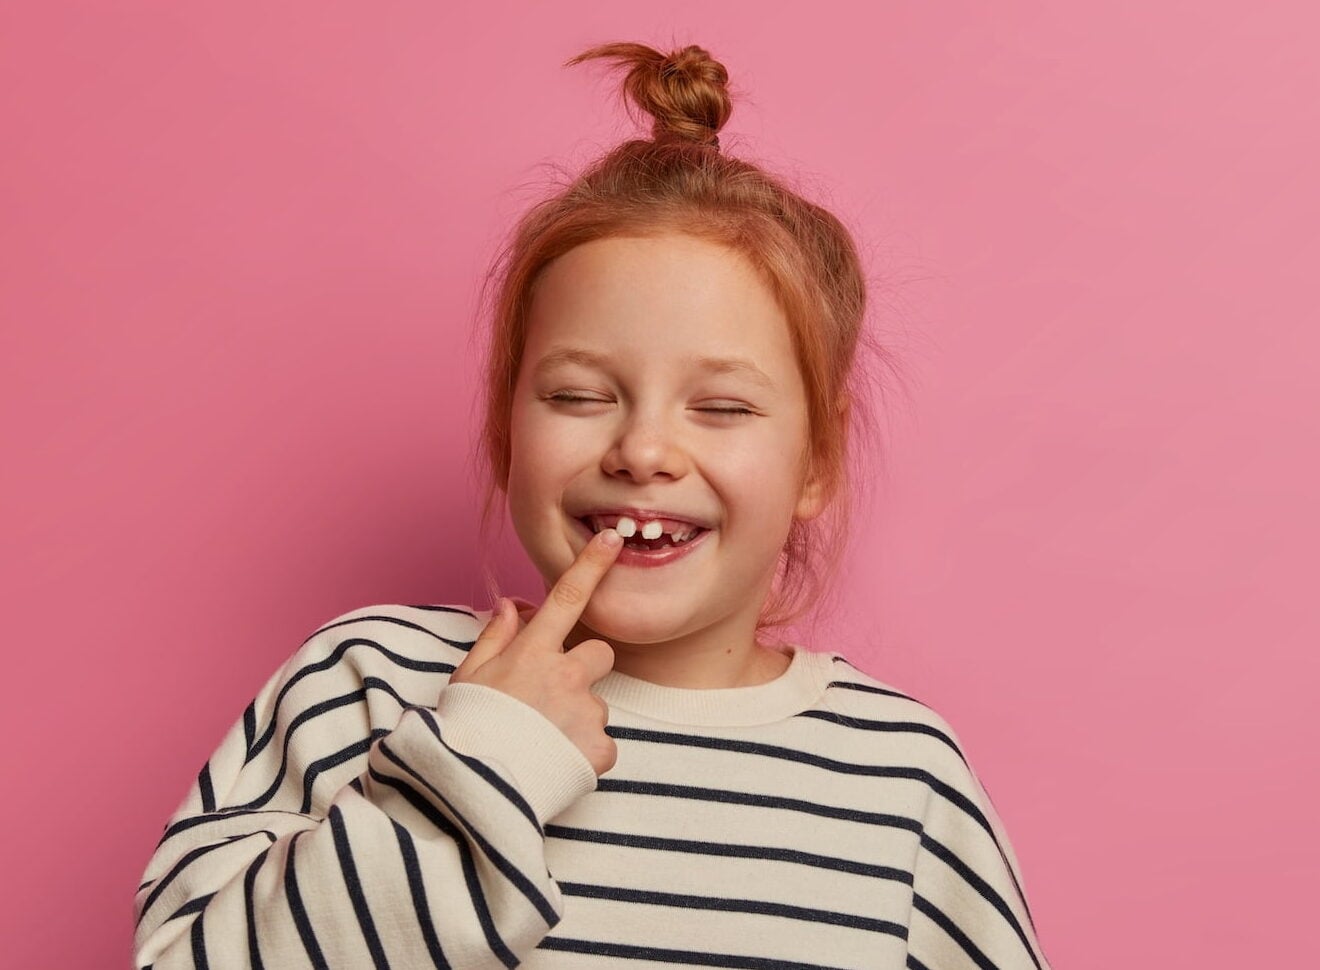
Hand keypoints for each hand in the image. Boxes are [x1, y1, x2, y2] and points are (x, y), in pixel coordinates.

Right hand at [449, 529, 623, 775]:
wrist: (473, 791)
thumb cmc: (463, 732)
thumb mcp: (466, 678)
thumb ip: (495, 638)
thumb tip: (511, 604)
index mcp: (533, 653)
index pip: (568, 597)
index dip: (592, 565)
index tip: (612, 540)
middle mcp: (566, 675)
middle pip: (600, 654)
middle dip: (585, 669)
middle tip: (552, 699)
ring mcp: (586, 712)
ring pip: (596, 705)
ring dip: (577, 719)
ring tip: (542, 743)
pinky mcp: (599, 749)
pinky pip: (602, 746)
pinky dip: (584, 755)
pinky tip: (556, 764)